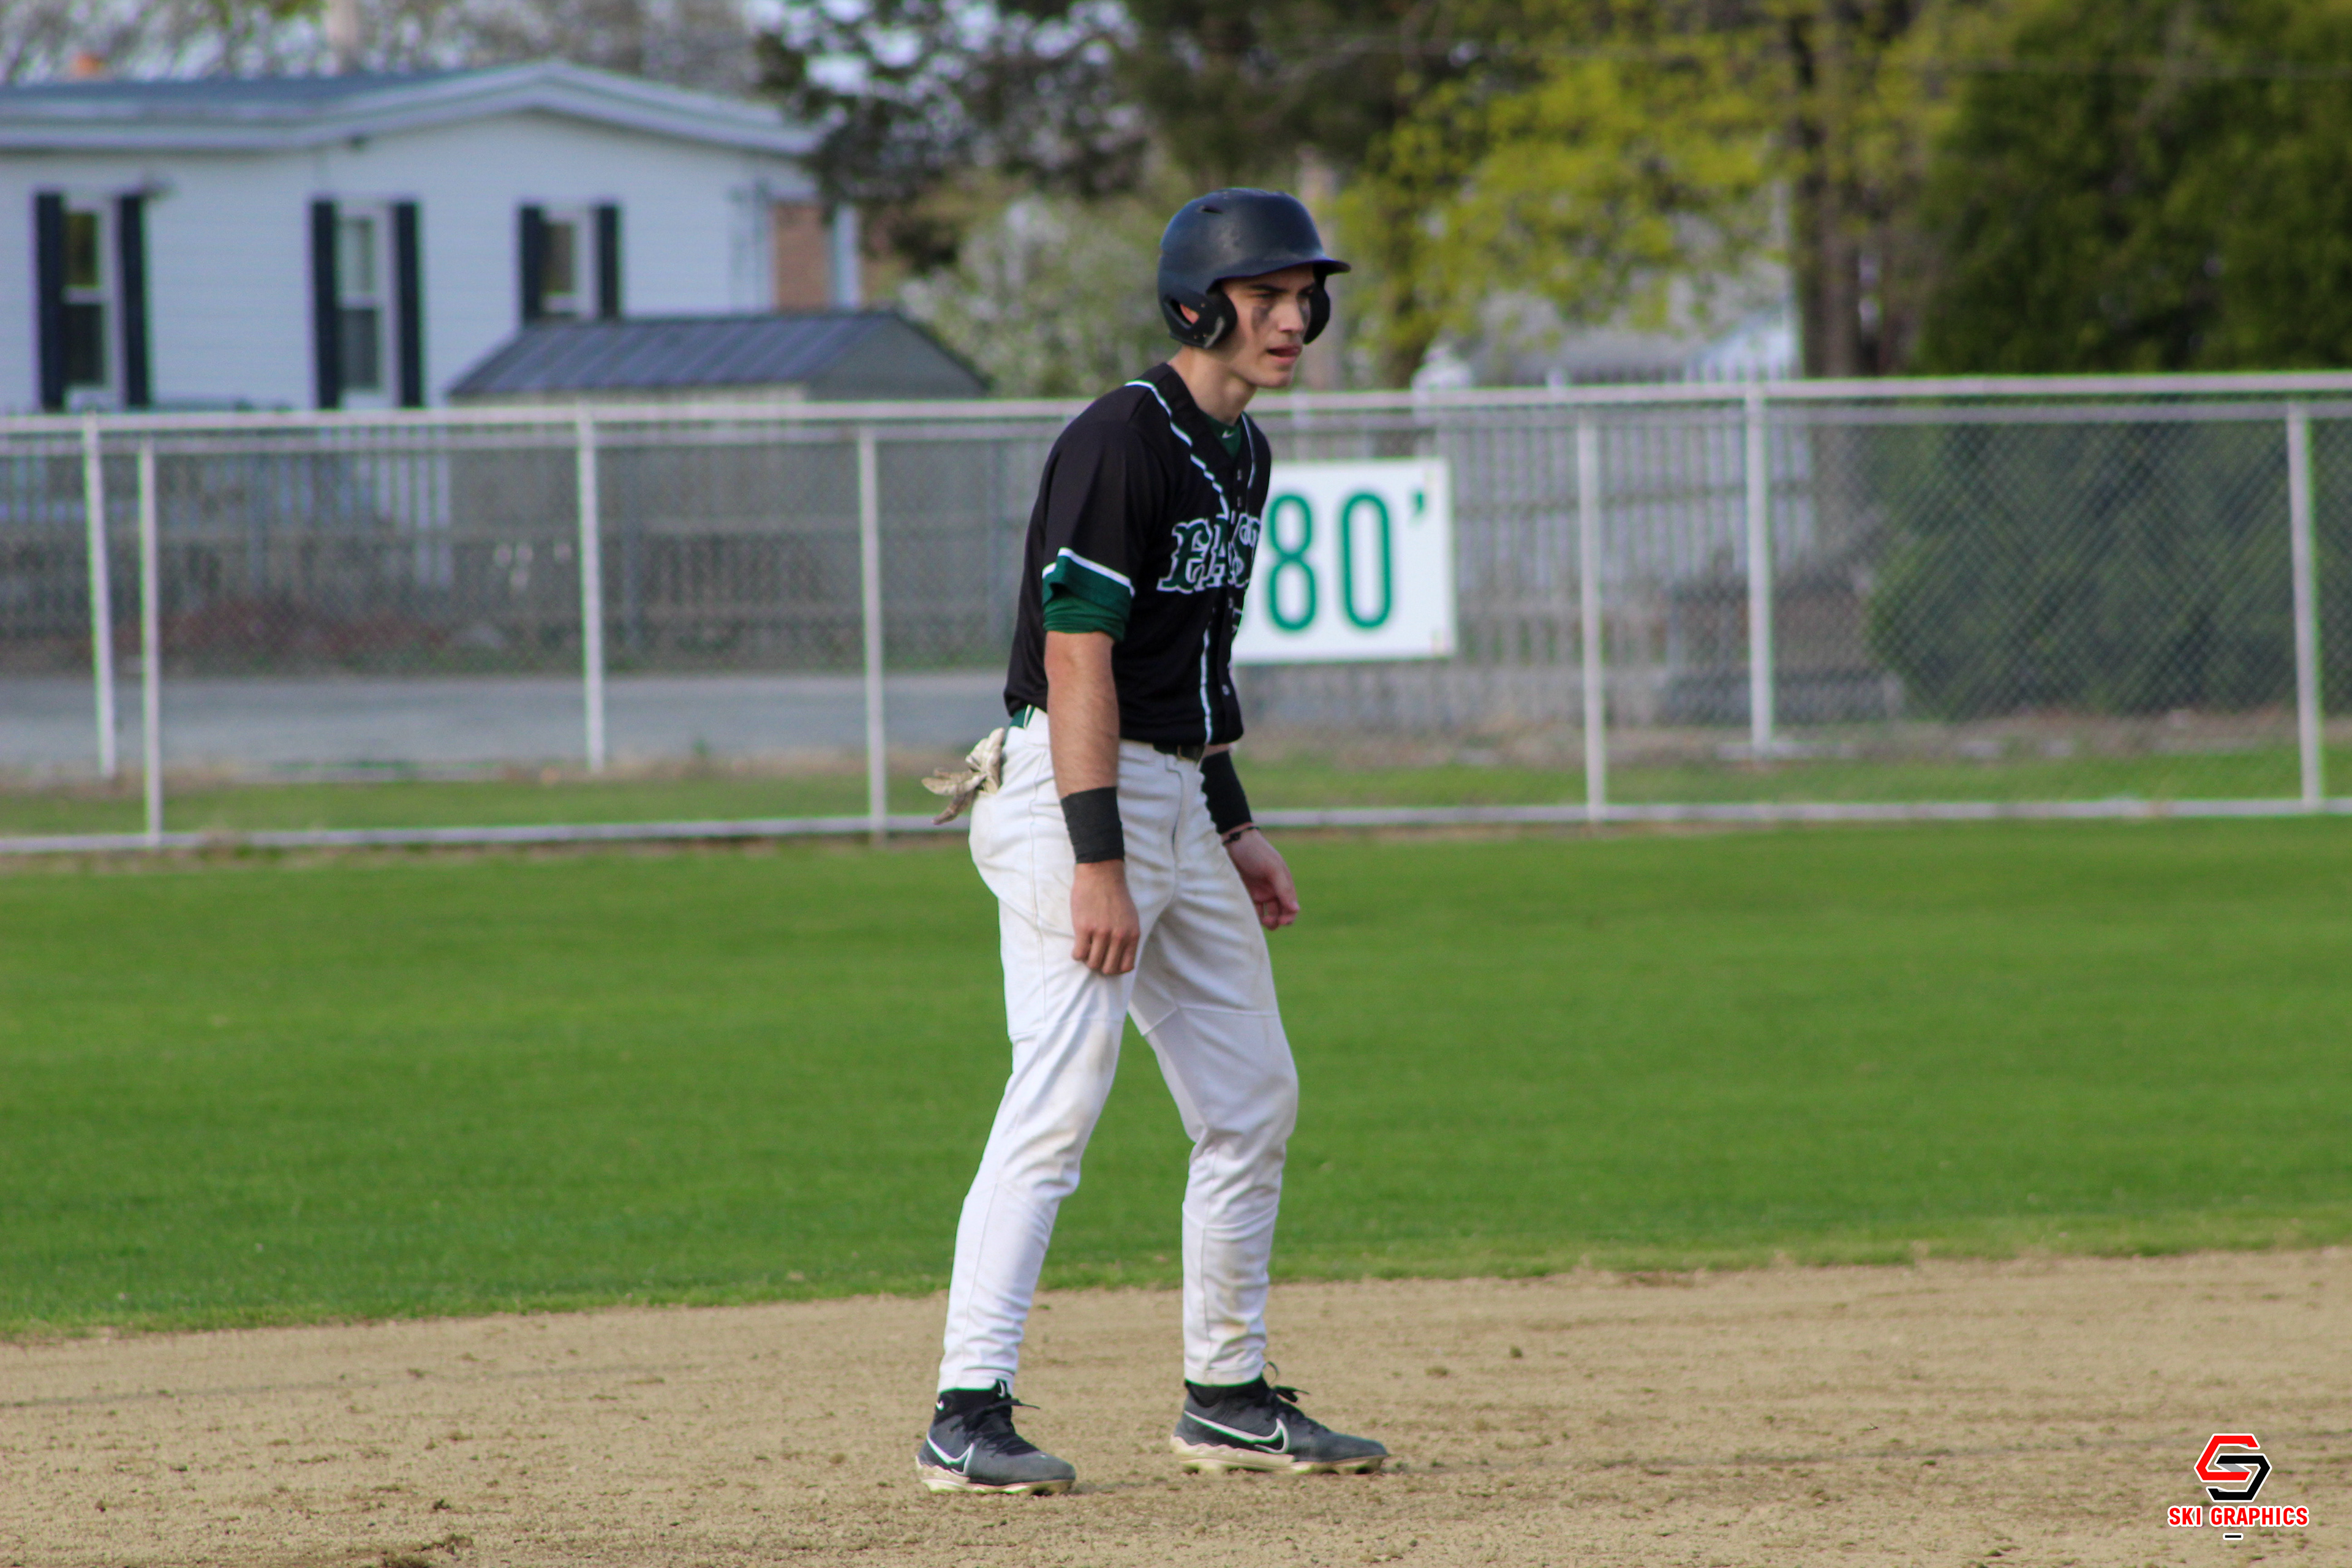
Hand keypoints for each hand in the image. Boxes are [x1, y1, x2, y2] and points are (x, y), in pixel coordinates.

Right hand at [1070, 860, 1141, 974]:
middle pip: (1108, 969)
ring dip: (1088, 960)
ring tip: (1087, 949)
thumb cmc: (1116, 895)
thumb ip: (1129, 937)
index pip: (1126, 967)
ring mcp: (1101, 933)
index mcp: (1132, 935)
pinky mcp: (1084, 928)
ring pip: (1093, 963)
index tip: (1108, 962)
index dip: (1115, 968)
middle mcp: (1119, 936)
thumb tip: (1122, 958)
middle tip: (1096, 956)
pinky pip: (1079, 954)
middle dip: (1101, 966)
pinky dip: (1077, 954)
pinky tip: (1079, 945)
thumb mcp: (1131, 917)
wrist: (1101, 874)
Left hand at [1223, 828, 1298, 929]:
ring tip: (1261, 919)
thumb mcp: (1273, 868)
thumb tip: (1296, 909)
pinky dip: (1253, 916)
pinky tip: (1249, 915)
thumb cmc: (1256, 852)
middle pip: (1280, 913)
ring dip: (1266, 921)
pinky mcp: (1246, 893)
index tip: (1282, 921)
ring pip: (1267, 915)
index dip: (1289, 917)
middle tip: (1268, 920)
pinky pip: (1252, 910)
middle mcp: (1273, 890)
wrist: (1233, 841)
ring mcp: (1259, 892)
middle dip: (1277, 921)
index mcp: (1283, 884)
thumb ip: (1284, 888)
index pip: (1291, 907)